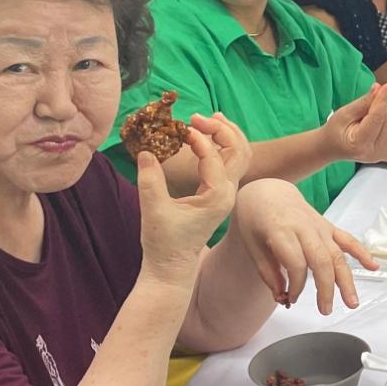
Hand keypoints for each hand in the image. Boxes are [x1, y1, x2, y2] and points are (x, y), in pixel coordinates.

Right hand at [138, 113, 252, 283]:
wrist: (171, 268)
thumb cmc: (163, 243)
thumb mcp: (153, 210)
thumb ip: (150, 180)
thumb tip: (146, 151)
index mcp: (217, 196)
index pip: (215, 157)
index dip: (199, 138)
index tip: (179, 128)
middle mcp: (227, 193)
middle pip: (239, 151)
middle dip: (222, 130)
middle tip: (196, 117)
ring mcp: (225, 194)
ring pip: (238, 156)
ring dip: (226, 135)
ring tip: (207, 119)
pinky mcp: (218, 195)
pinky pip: (228, 163)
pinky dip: (220, 146)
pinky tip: (204, 137)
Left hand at [229, 178, 379, 313]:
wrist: (268, 192)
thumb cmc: (256, 219)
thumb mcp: (252, 246)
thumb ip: (268, 273)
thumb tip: (282, 296)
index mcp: (282, 231)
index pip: (296, 263)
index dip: (296, 285)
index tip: (289, 298)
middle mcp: (305, 228)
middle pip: (322, 260)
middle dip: (326, 288)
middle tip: (325, 310)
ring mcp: (320, 226)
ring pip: (337, 255)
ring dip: (346, 280)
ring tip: (352, 302)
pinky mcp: (328, 226)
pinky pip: (348, 240)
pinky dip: (362, 253)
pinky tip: (374, 267)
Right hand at [326, 81, 386, 163]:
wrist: (335, 148)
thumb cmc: (336, 130)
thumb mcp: (343, 114)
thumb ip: (363, 102)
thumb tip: (379, 88)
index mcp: (360, 144)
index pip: (376, 118)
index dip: (382, 100)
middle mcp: (376, 152)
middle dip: (382, 107)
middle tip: (367, 107)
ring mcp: (386, 152)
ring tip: (370, 116)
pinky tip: (378, 121)